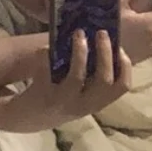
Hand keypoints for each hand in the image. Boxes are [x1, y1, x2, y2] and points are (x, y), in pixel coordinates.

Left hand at [0, 29, 132, 130]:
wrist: (26, 117)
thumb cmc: (58, 97)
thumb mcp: (79, 92)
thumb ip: (89, 74)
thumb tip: (96, 38)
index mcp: (96, 102)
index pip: (122, 87)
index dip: (125, 66)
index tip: (119, 48)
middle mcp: (83, 105)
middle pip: (105, 80)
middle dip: (105, 53)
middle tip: (101, 33)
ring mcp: (64, 102)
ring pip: (78, 75)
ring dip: (80, 51)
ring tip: (78, 33)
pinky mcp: (44, 96)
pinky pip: (48, 70)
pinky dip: (47, 55)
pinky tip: (45, 49)